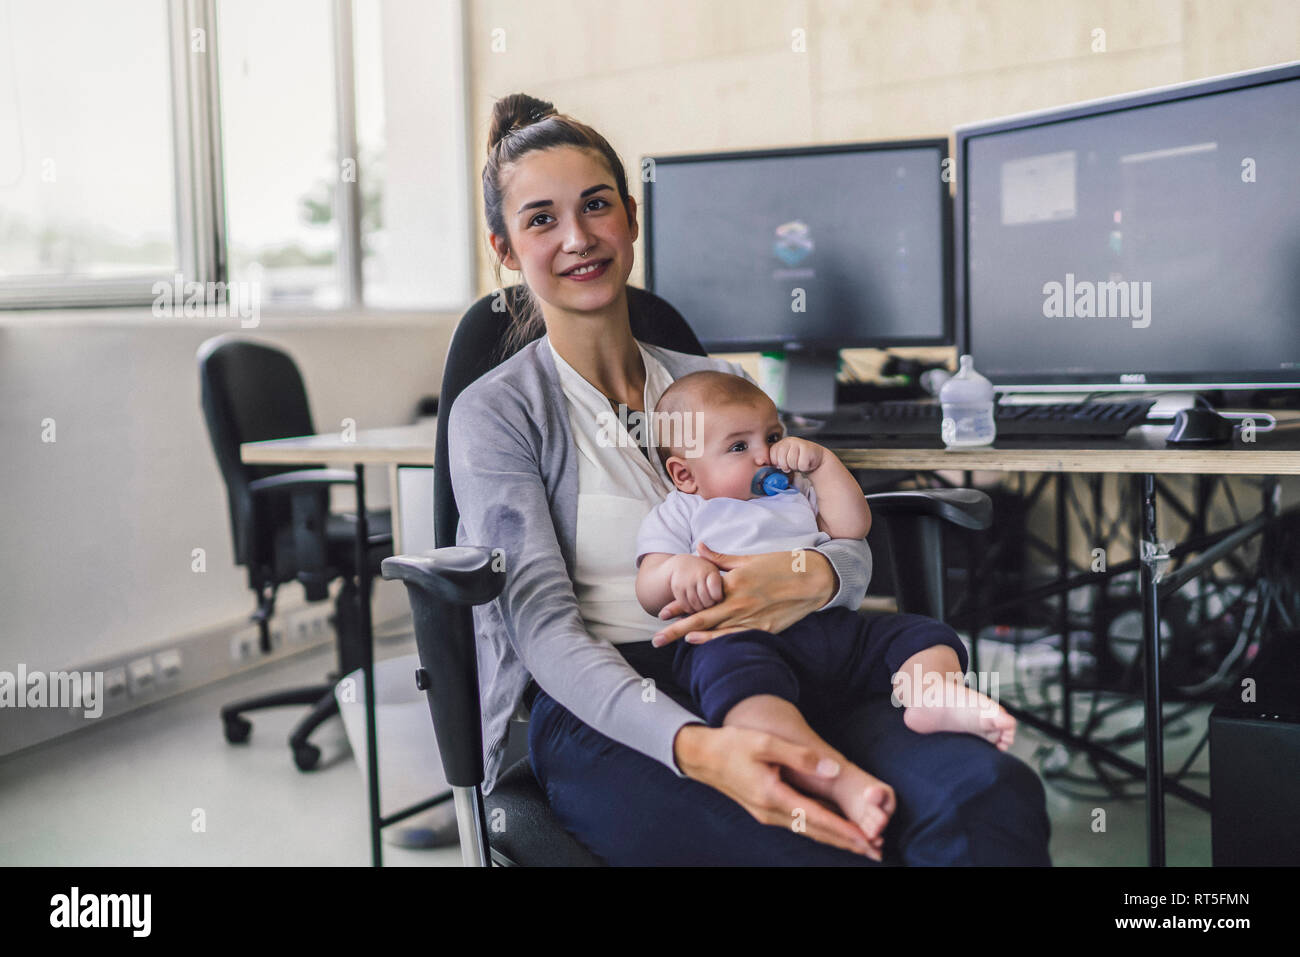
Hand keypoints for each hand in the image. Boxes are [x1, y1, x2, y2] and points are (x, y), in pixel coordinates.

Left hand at [652, 542, 833, 645]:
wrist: (812, 579)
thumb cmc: (780, 565)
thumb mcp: (748, 558)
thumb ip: (720, 558)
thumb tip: (698, 547)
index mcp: (734, 583)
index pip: (700, 597)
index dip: (679, 606)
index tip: (662, 613)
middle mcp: (739, 602)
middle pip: (701, 618)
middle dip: (676, 629)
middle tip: (657, 638)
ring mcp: (751, 618)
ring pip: (715, 630)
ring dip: (691, 637)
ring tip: (672, 643)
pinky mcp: (763, 628)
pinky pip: (735, 637)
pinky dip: (716, 641)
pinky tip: (701, 643)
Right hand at [673, 723, 877, 857]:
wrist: (702, 756)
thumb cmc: (732, 745)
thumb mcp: (765, 743)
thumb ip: (800, 756)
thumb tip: (832, 769)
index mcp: (772, 796)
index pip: (816, 818)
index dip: (843, 830)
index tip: (866, 839)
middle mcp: (770, 812)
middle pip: (815, 832)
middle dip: (847, 843)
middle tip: (876, 852)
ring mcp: (767, 815)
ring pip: (808, 831)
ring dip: (835, 840)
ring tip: (862, 846)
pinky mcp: (765, 811)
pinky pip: (798, 824)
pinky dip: (820, 830)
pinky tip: (833, 831)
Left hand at [769, 436, 823, 474]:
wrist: (816, 459)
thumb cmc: (799, 460)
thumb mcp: (785, 459)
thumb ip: (774, 460)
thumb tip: (759, 461)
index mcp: (781, 443)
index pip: (772, 455)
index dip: (777, 463)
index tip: (784, 464)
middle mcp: (789, 441)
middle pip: (781, 459)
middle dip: (787, 466)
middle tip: (793, 464)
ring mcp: (798, 443)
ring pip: (791, 462)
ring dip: (796, 467)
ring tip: (800, 462)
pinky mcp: (808, 448)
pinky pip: (801, 464)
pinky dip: (805, 467)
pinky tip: (807, 462)